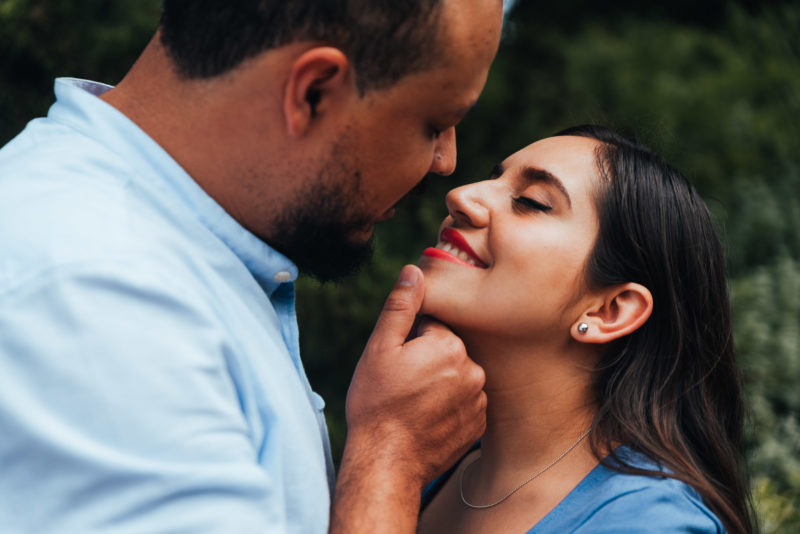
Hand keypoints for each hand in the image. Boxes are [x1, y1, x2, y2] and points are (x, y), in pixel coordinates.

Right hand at [345, 264, 486, 486]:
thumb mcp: (379, 349)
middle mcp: (473, 369)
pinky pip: (464, 402)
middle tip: (401, 384)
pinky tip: (427, 418)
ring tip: (412, 404)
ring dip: (439, 384)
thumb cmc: (376, 404)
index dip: (409, 341)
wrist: (386, 462)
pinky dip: (448, 406)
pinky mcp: (478, 425)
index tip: (396, 361)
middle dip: (426, 361)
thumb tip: (415, 270)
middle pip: (447, 350)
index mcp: (449, 345)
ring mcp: (478, 400)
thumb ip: (401, 306)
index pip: (432, 326)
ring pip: (456, 377)